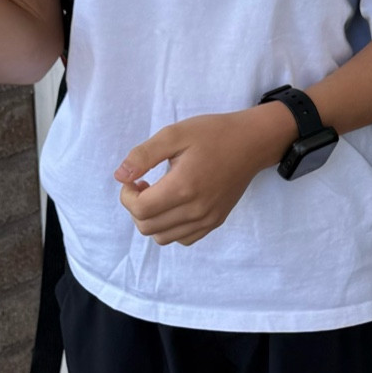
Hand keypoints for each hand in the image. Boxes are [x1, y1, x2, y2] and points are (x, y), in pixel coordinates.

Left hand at [117, 105, 293, 245]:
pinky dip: (170, 228)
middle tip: (144, 184)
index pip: (139, 209)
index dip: (126, 195)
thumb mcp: (174, 134)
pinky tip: (174, 205)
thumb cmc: (213, 134)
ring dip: (151, 219)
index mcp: (184, 186)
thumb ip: (143, 155)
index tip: (134, 178)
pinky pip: (183, 239)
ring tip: (159, 195)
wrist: (251, 143)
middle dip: (136, 207)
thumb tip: (120, 176)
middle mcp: (196, 209)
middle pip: (147, 227)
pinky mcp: (215, 222)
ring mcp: (207, 219)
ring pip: (162, 237)